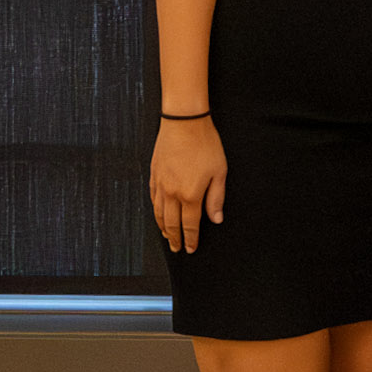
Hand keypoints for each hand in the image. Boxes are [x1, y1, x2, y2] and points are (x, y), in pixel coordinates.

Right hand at [149, 118, 226, 253]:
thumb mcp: (219, 172)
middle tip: (177, 249)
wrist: (184, 122)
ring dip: (163, 228)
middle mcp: (172, 193)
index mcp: (190, 195)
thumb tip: (216, 219)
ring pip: (159, 213)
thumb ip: (216, 198)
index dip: (190, 239)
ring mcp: (161, 184)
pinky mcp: (154, 174)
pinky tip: (158, 214)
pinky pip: (153, 199)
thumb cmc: (205, 144)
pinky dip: (155, 211)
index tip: (190, 248)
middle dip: (175, 238)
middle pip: (172, 223)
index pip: (190, 225)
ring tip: (167, 237)